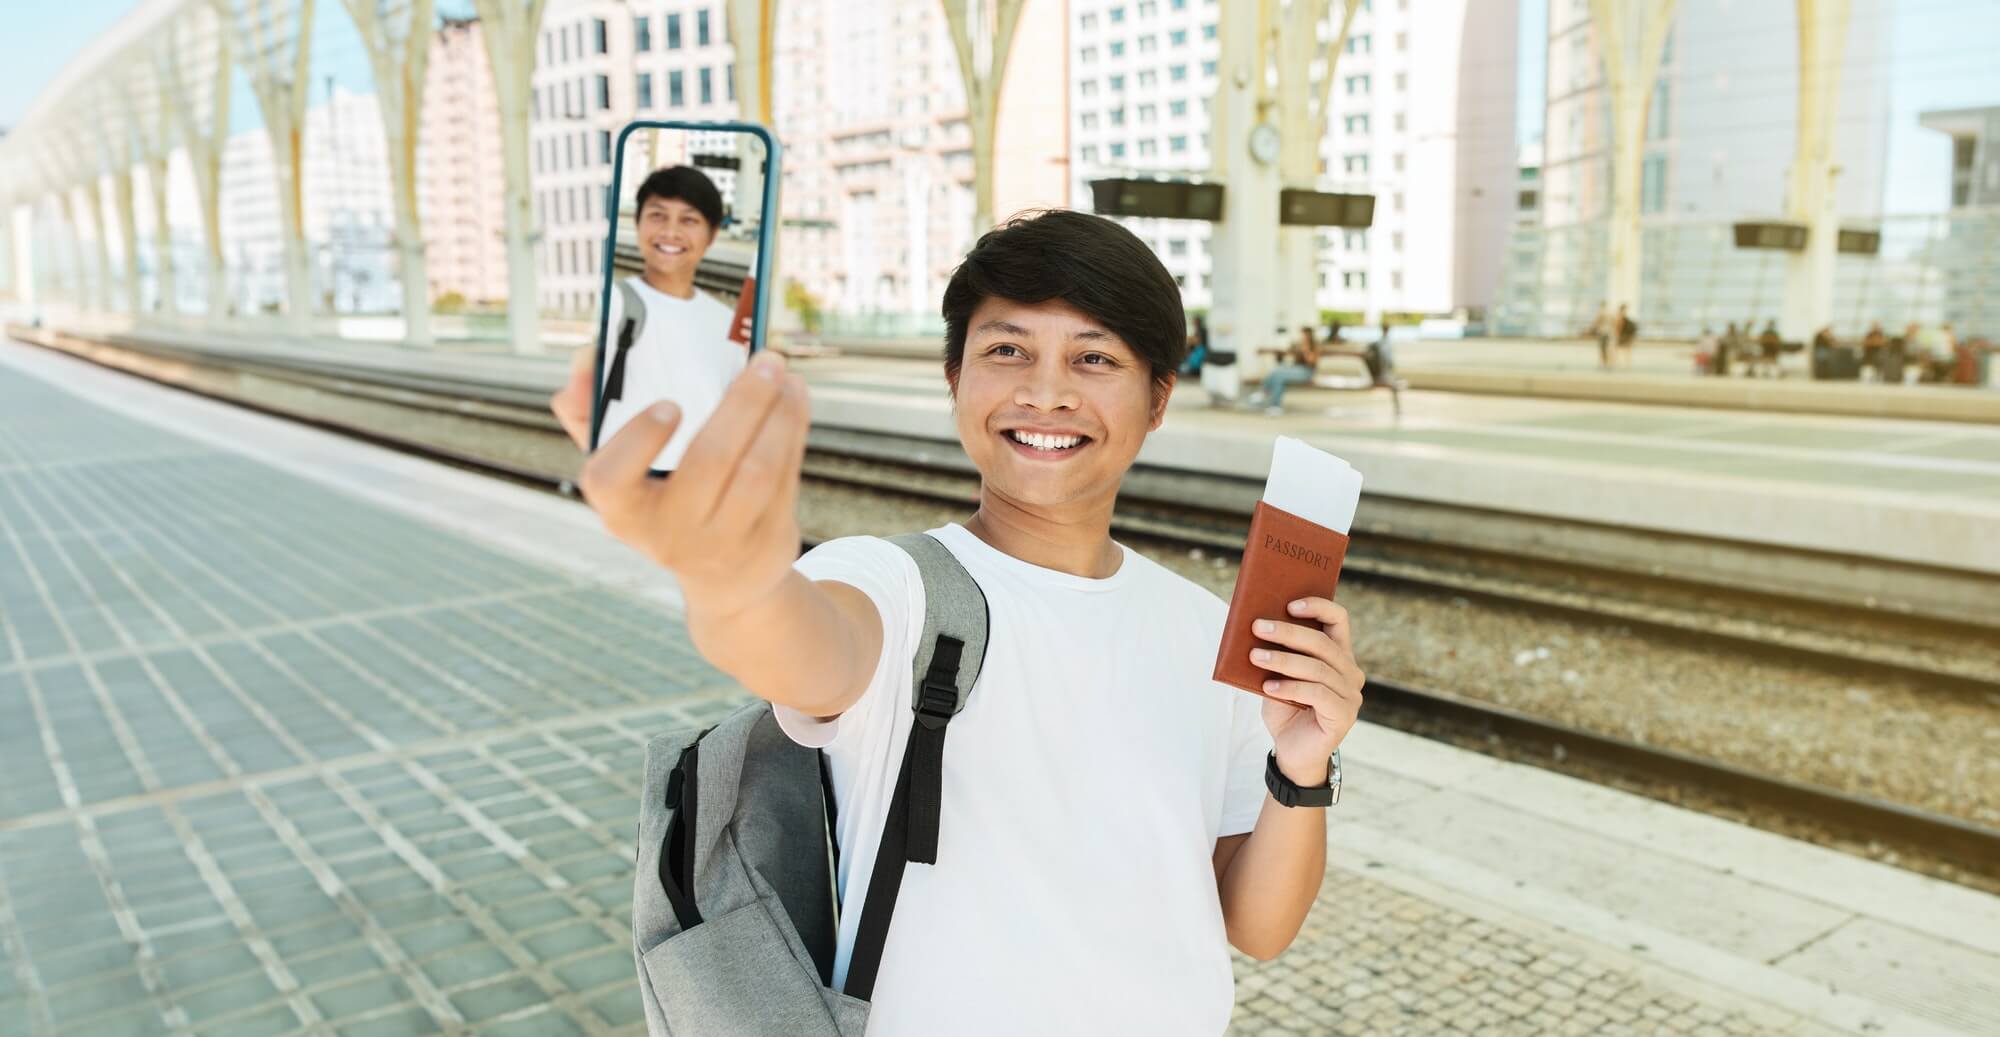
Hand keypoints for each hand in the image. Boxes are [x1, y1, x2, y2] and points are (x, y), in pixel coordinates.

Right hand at [552, 347, 810, 619]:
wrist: (721, 574)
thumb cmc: (661, 499)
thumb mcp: (622, 468)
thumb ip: (591, 412)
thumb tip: (585, 359)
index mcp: (622, 509)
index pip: (612, 480)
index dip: (638, 440)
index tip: (668, 404)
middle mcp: (670, 533)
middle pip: (710, 462)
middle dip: (743, 402)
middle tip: (764, 358)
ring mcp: (723, 543)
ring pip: (758, 470)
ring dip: (779, 414)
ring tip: (783, 372)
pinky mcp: (767, 540)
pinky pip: (785, 478)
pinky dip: (793, 429)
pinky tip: (794, 397)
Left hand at [1248, 598, 1363, 785]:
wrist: (1291, 752)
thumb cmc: (1285, 709)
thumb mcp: (1277, 675)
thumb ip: (1276, 654)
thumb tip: (1256, 625)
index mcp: (1339, 655)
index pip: (1339, 620)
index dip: (1318, 607)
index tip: (1289, 604)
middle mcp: (1351, 672)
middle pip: (1322, 643)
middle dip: (1287, 632)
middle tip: (1258, 626)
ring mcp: (1351, 695)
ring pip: (1317, 668)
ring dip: (1283, 660)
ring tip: (1254, 656)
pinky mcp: (1344, 715)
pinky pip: (1317, 693)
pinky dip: (1290, 687)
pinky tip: (1268, 686)